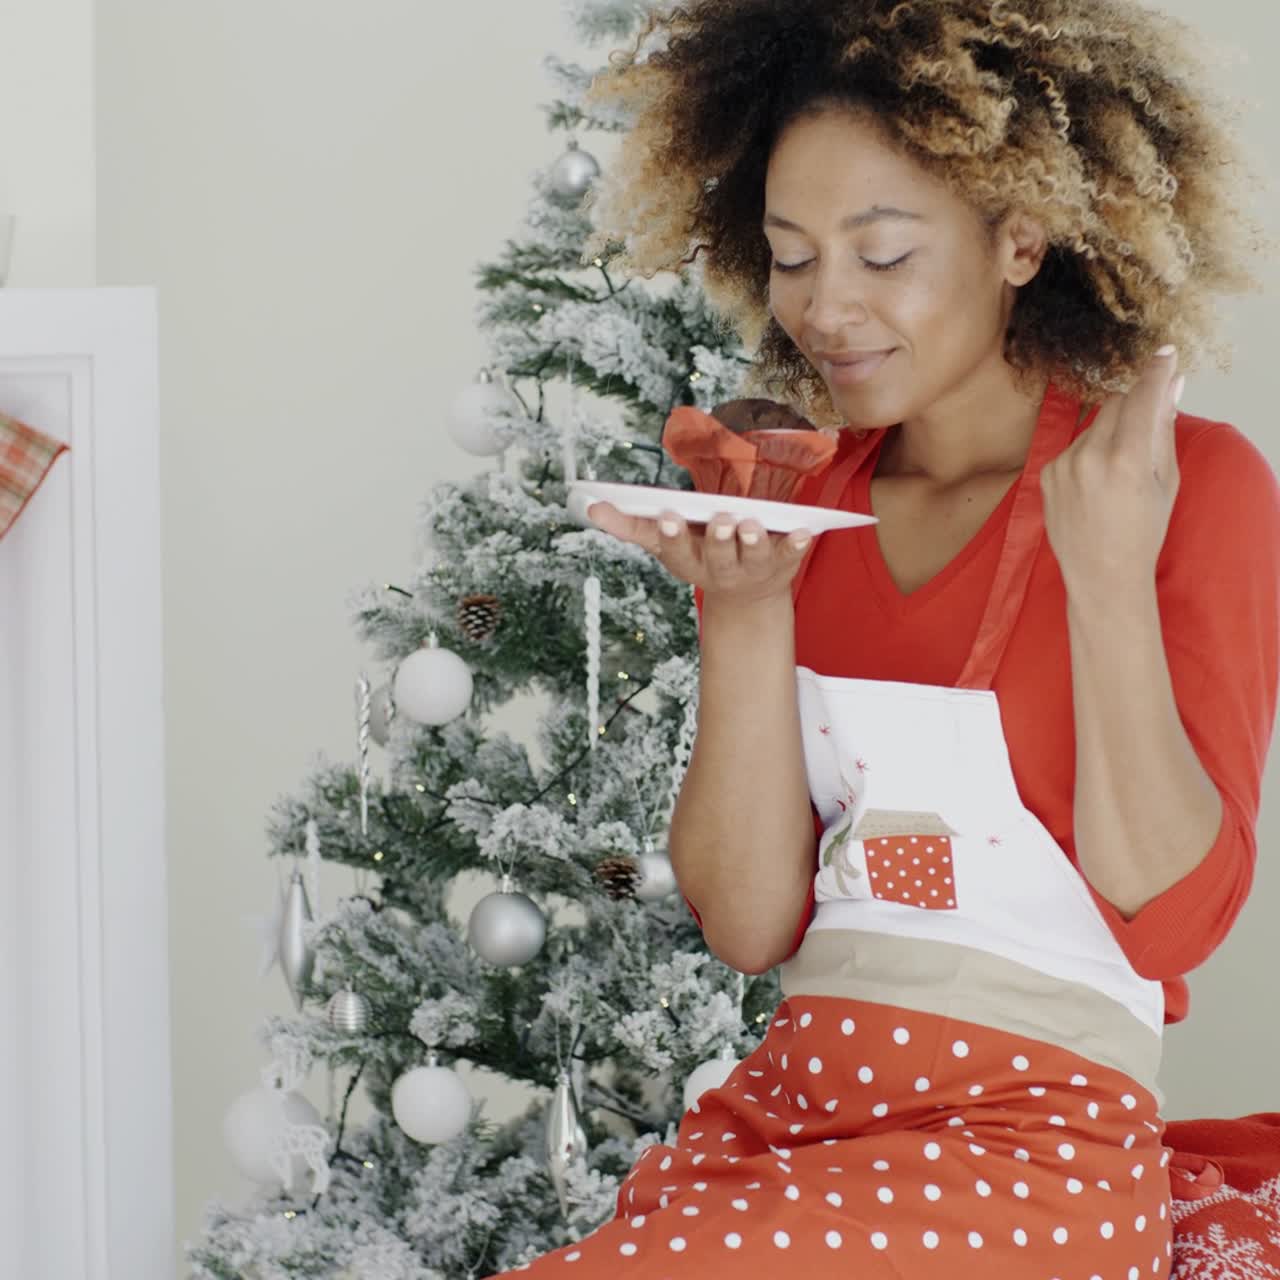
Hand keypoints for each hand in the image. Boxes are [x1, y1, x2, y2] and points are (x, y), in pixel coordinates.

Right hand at [586, 502, 812, 607]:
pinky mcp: (782, 566)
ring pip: (752, 557)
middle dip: (719, 539)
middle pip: (718, 556)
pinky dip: (797, 544)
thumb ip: (632, 525)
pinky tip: (804, 530)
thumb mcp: (666, 543)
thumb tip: (592, 508)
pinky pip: (791, 555)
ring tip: (752, 523)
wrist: (747, 596)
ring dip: (753, 541)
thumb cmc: (701, 555)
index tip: (667, 517)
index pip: (676, 550)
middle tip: (722, 519)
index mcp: (689, 562)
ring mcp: (752, 570)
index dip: (672, 536)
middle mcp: (719, 570)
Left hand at [1040, 349, 1183, 603]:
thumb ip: (1163, 430)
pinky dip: (1087, 453)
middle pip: (1115, 403)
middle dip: (1133, 407)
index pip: (1142, 398)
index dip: (1155, 373)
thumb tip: (1170, 386)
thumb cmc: (1142, 532)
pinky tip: (1095, 484)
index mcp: (1127, 460)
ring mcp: (1063, 465)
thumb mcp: (1165, 481)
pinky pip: (1072, 445)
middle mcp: (1090, 458)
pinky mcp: (1046, 472)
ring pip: (1093, 424)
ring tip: (1117, 474)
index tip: (1163, 355)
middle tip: (1145, 429)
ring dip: (1109, 434)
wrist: (1101, 574)